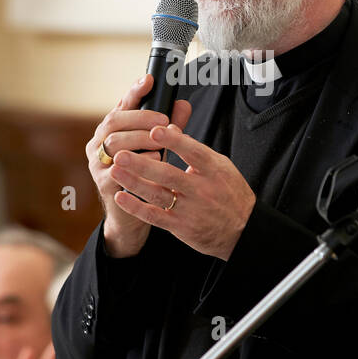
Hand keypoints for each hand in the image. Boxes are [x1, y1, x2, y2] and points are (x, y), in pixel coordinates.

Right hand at [87, 74, 191, 257]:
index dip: (134, 92)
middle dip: (140, 117)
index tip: (149, 80)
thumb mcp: (159, 146)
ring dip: (139, 138)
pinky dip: (138, 162)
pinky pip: (118, 169)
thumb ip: (169, 126)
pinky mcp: (103, 184)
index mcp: (110, 130)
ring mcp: (97, 164)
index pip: (121, 105)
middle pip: (114, 121)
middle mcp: (98, 144)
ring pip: (114, 143)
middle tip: (164, 119)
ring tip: (161, 139)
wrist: (133, 215)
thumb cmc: (146, 175)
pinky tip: (156, 159)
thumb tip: (183, 104)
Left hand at [107, 121, 255, 260]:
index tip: (154, 130)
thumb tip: (170, 128)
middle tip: (120, 153)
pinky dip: (136, 207)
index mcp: (213, 170)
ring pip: (157, 195)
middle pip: (168, 175)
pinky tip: (120, 196)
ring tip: (114, 170)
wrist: (242, 230)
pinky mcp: (181, 227)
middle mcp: (201, 189)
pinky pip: (155, 216)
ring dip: (134, 182)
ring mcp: (190, 209)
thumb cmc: (229, 192)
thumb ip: (195, 149)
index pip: (192, 152)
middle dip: (142, 164)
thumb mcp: (221, 166)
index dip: (174, 141)